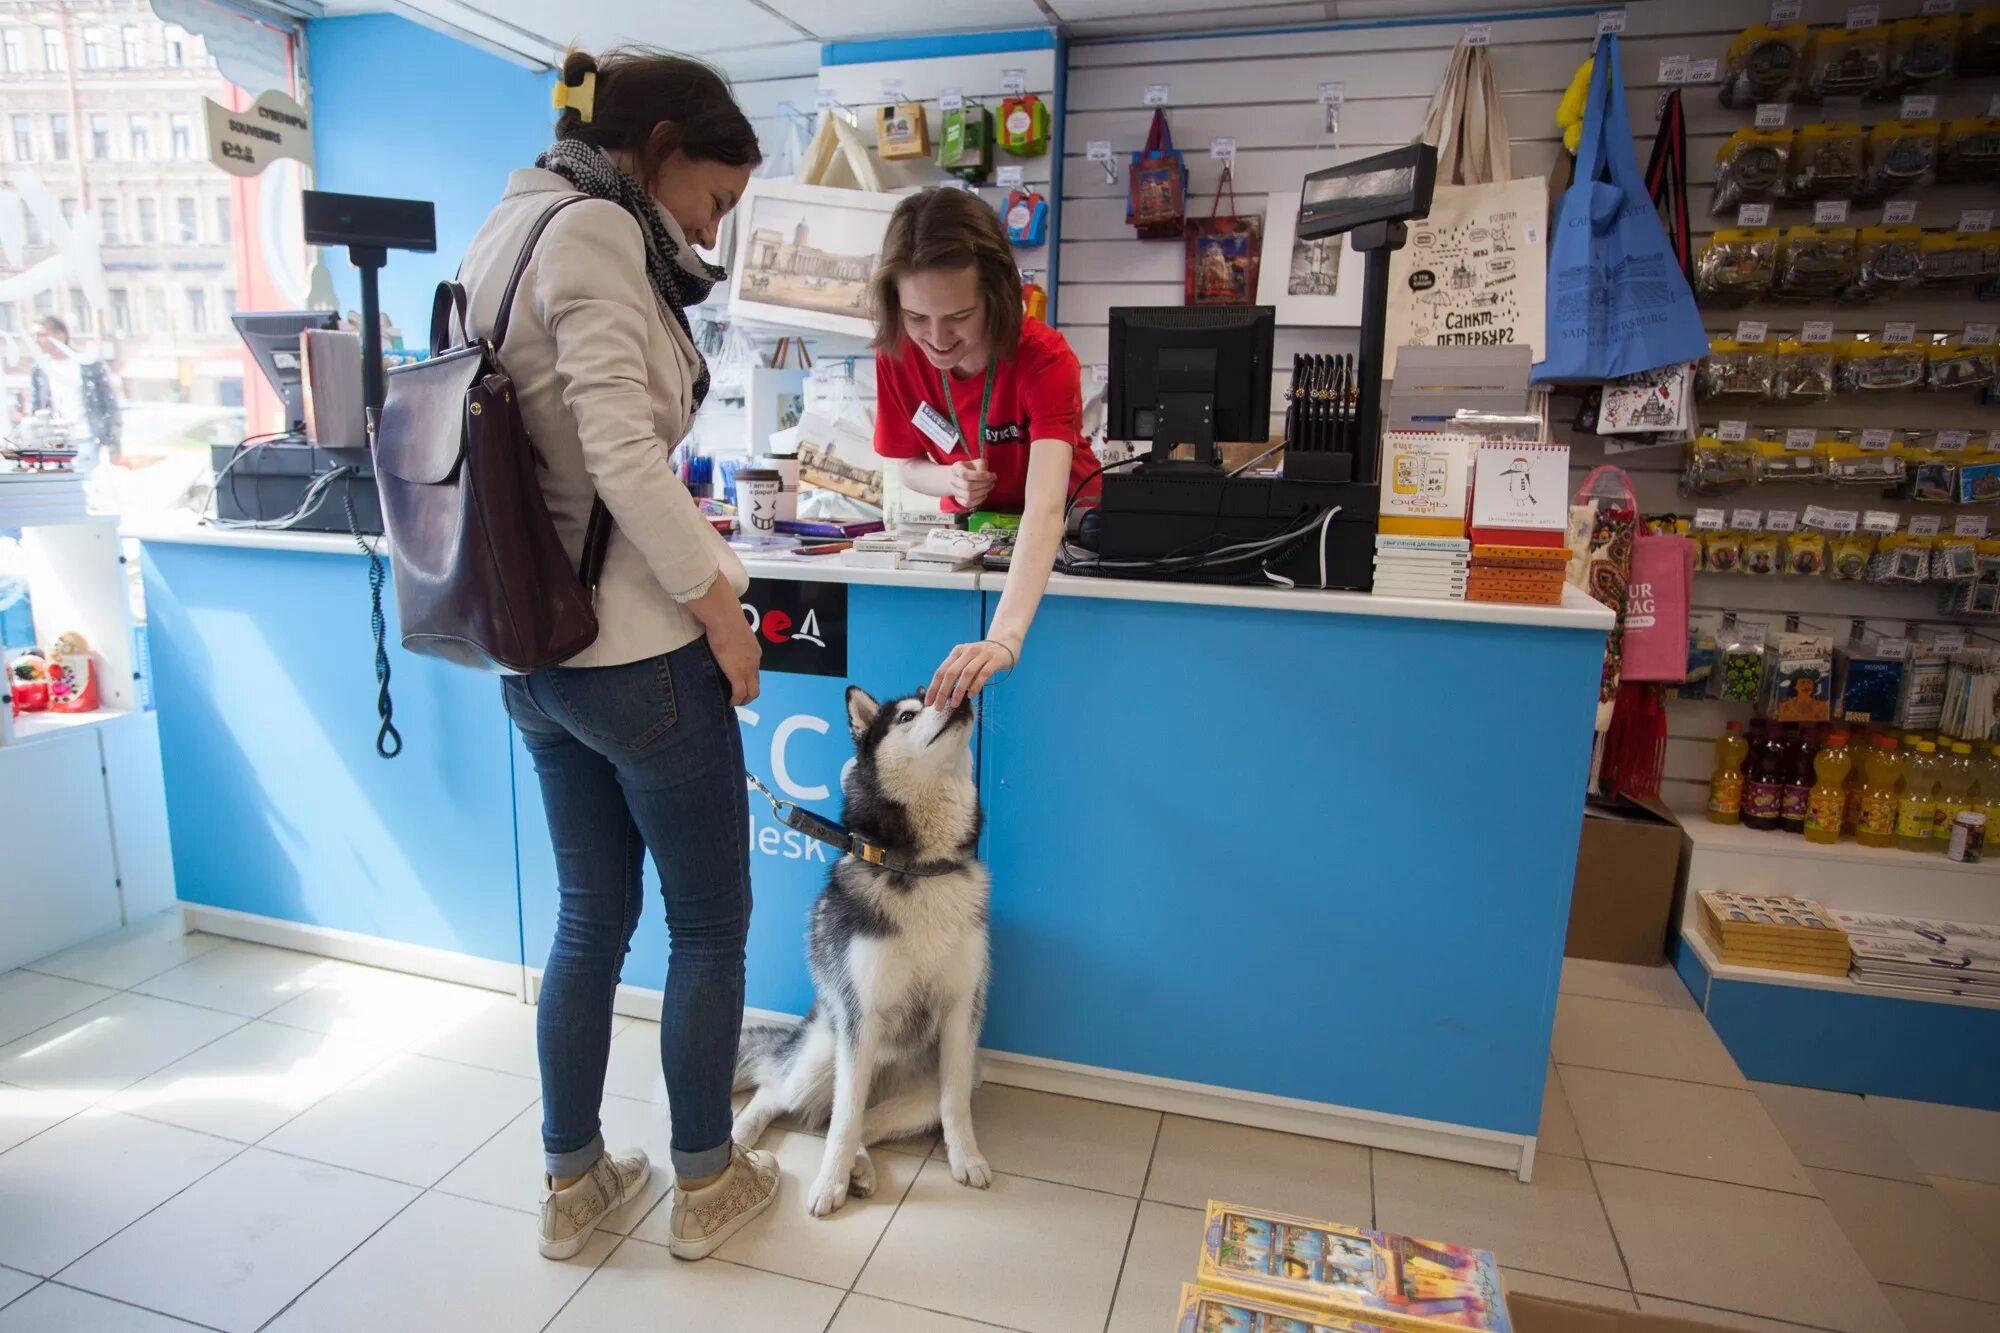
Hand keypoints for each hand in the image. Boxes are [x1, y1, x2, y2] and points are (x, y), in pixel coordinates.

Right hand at [688, 579, 760, 705]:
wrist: (725, 620)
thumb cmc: (726, 621)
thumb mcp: (734, 633)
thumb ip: (733, 641)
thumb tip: (724, 640)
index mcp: (754, 652)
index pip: (754, 670)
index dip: (748, 680)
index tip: (739, 684)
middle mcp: (755, 662)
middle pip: (756, 683)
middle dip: (748, 693)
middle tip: (737, 697)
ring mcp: (748, 669)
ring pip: (752, 692)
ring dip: (744, 699)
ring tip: (734, 702)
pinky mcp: (737, 674)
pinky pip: (740, 693)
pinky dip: (736, 700)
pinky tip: (730, 702)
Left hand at [926, 637, 1016, 708]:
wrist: (1007, 644)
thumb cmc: (984, 657)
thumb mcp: (967, 660)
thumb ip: (957, 672)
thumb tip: (943, 693)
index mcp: (957, 651)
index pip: (941, 671)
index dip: (933, 687)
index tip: (928, 702)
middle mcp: (968, 651)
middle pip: (951, 672)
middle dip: (942, 691)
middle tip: (938, 707)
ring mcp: (982, 654)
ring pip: (966, 673)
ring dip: (958, 690)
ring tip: (954, 704)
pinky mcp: (995, 659)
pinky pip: (983, 674)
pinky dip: (976, 685)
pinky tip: (971, 695)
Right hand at [949, 460, 994, 510]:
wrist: (963, 476)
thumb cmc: (972, 468)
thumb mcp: (978, 462)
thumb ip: (982, 466)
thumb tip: (989, 476)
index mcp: (956, 468)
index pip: (965, 474)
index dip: (979, 476)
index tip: (990, 475)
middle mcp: (953, 480)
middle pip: (968, 486)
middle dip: (983, 484)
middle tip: (992, 481)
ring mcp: (955, 491)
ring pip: (969, 496)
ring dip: (983, 492)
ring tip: (990, 486)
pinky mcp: (959, 499)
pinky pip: (968, 504)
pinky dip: (979, 500)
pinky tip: (984, 494)